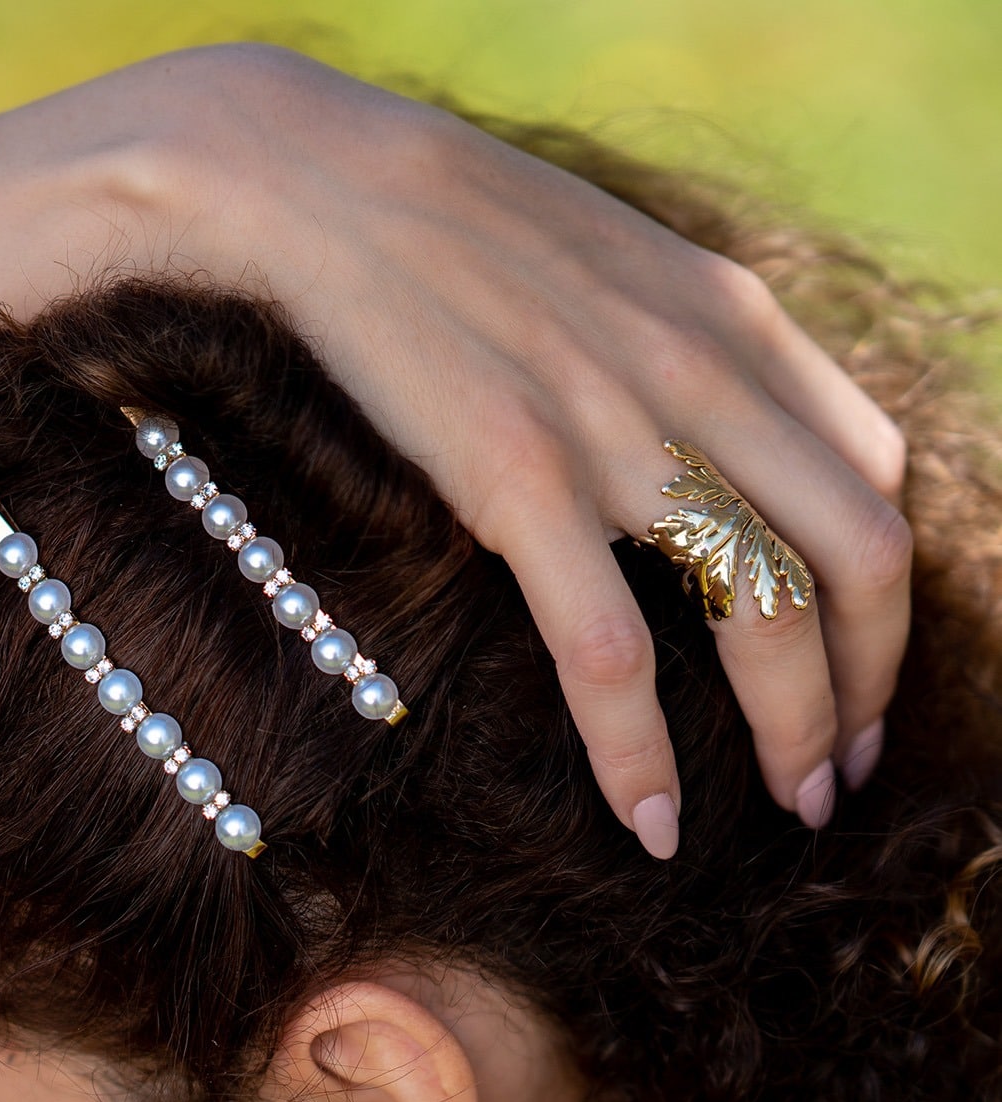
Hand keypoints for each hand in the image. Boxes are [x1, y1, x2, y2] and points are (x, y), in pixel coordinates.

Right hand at [0, 45, 909, 857]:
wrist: (309, 178)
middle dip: (874, 687)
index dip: (889, 591)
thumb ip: (673, 346)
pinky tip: (652, 826)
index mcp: (732, 317)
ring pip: (770, 616)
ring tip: (791, 812)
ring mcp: (613, 431)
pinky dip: (644, 756)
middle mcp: (704, 374)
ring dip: (797, 733)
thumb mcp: (597, 263)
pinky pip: (611, 655)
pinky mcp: (514, 482)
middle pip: (863, 559)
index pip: (876, 472)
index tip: (859, 664)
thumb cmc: (436, 228)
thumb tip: (701, 440)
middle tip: (844, 771)